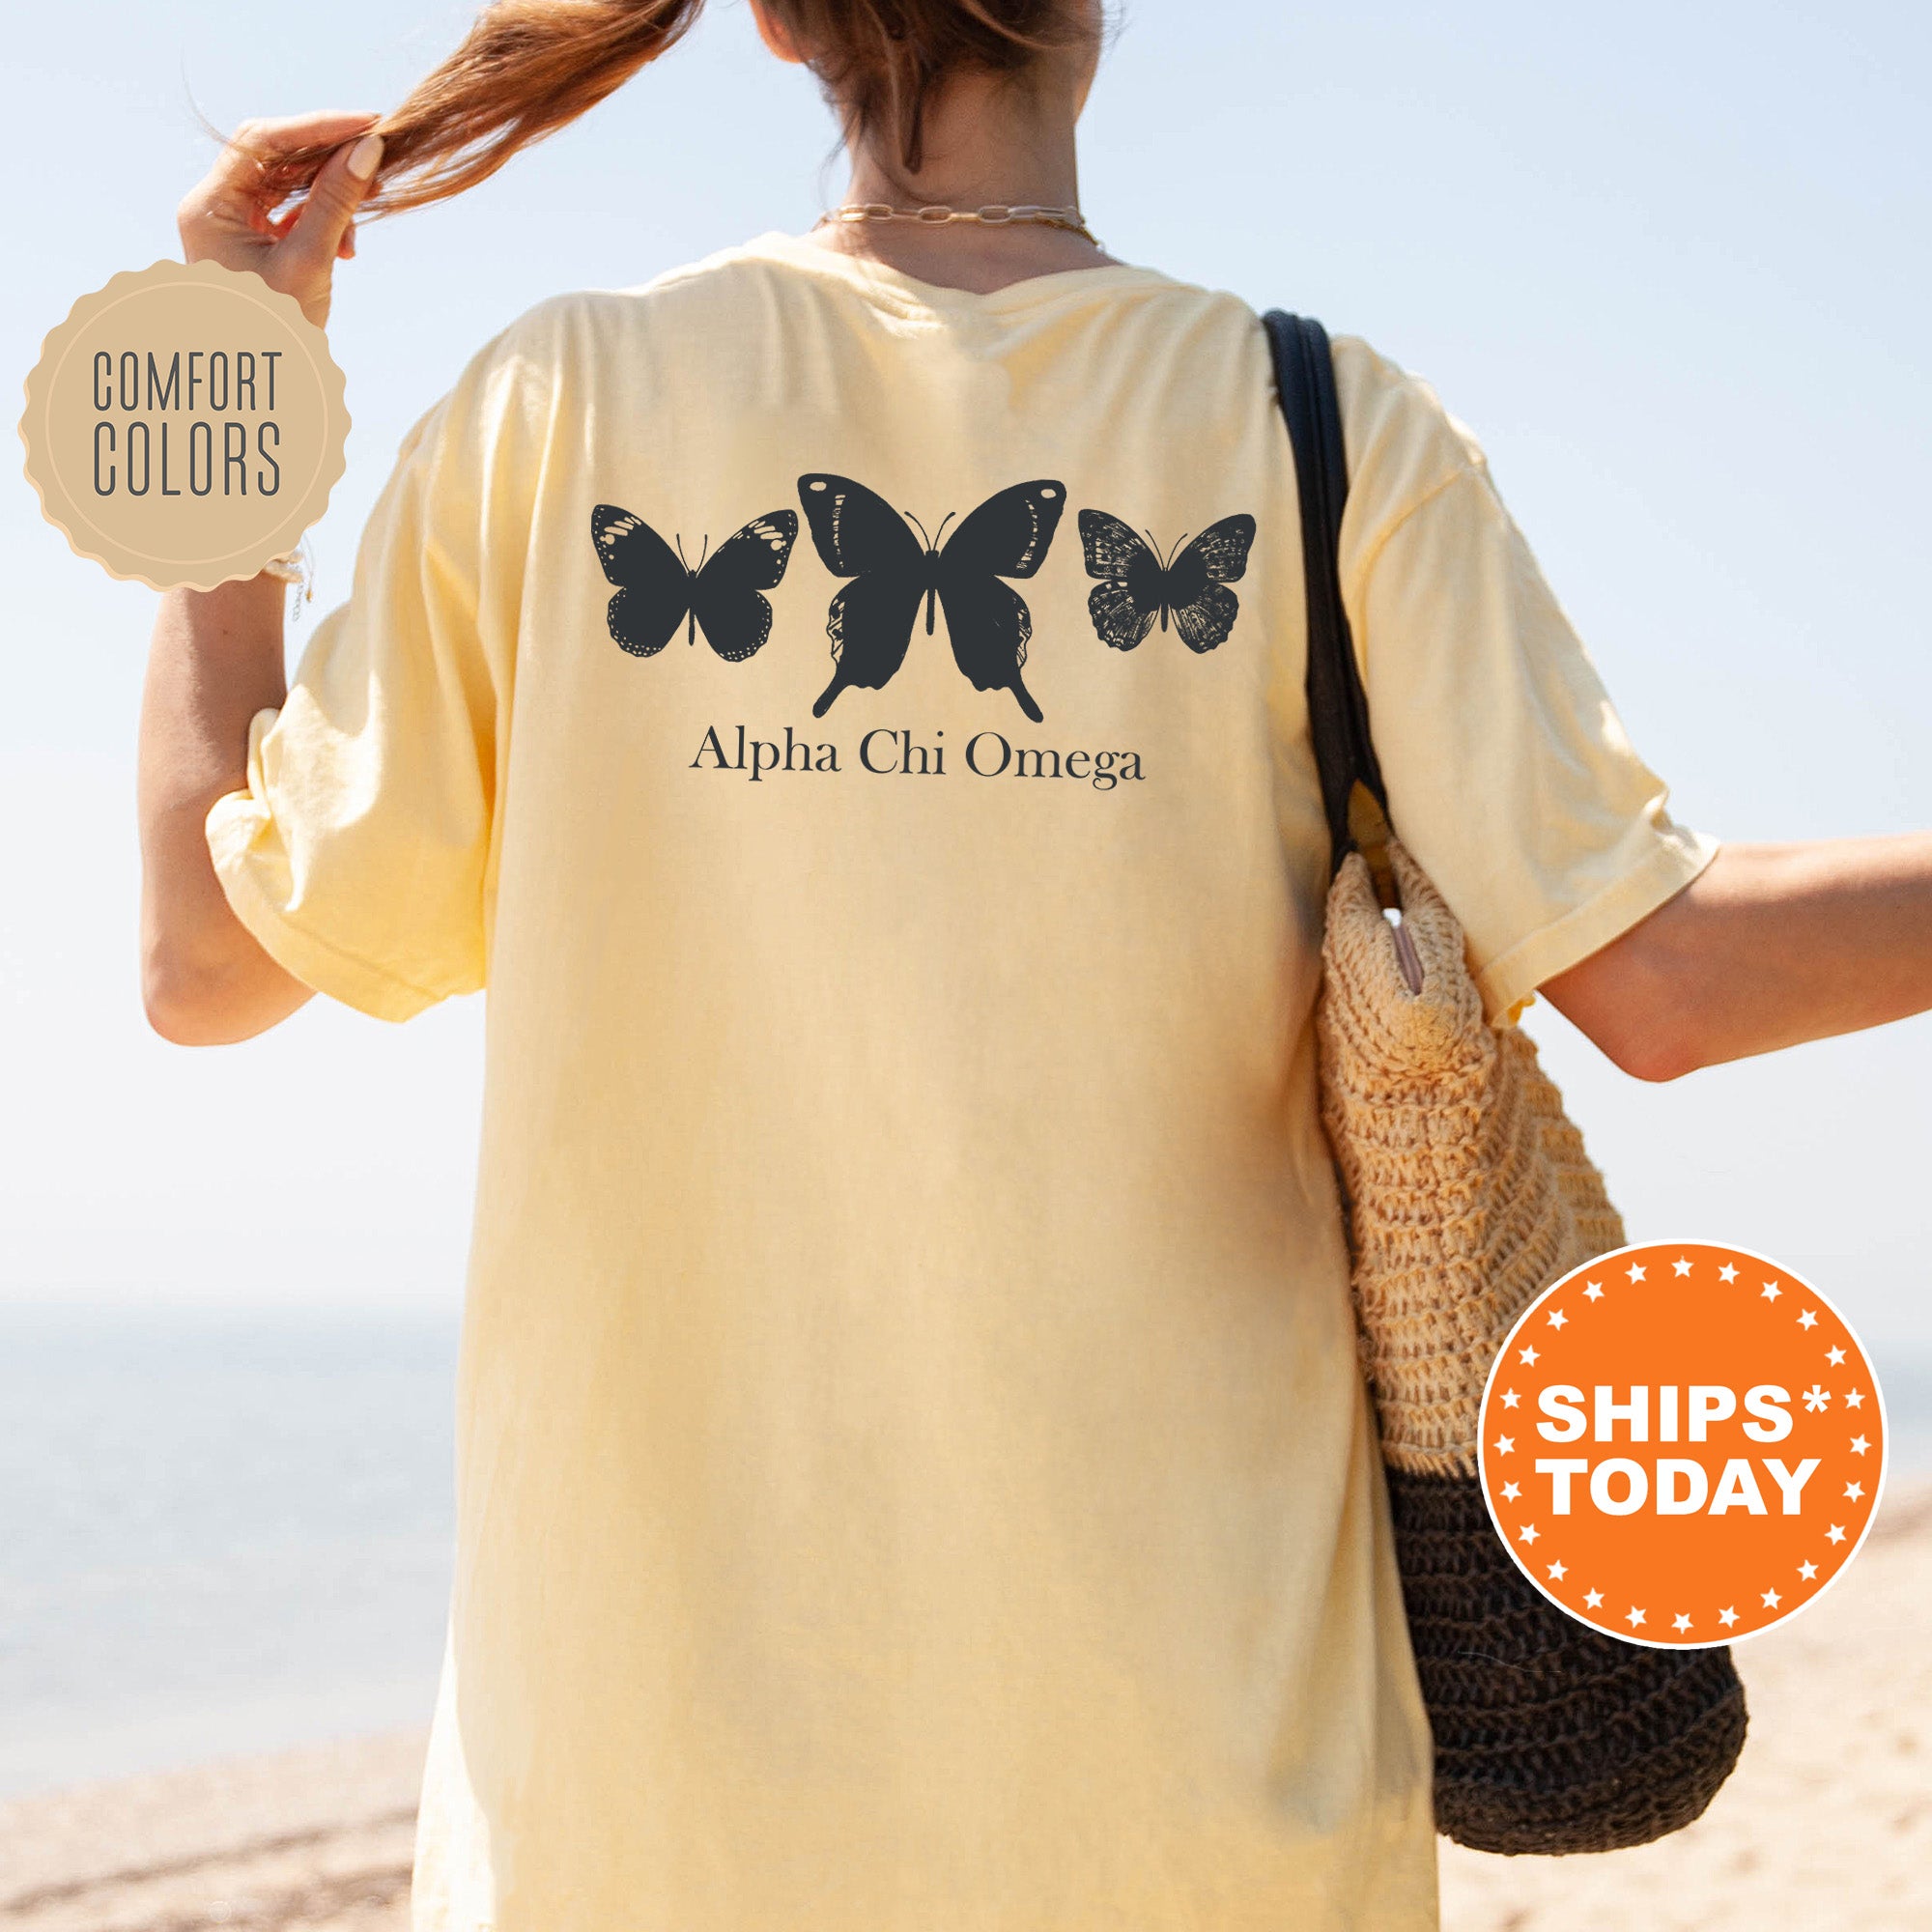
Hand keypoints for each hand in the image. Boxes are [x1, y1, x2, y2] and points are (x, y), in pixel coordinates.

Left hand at [176, 111, 384, 328]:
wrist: (261, 390)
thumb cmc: (275, 336)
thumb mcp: (309, 264)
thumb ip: (336, 204)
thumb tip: (368, 150)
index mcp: (209, 207)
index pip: (261, 141)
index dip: (317, 127)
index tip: (367, 125)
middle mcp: (213, 207)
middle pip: (274, 156)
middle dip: (327, 157)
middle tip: (375, 157)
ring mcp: (232, 224)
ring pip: (286, 183)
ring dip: (330, 193)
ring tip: (362, 219)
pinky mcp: (253, 242)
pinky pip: (290, 211)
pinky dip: (323, 218)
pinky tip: (346, 244)